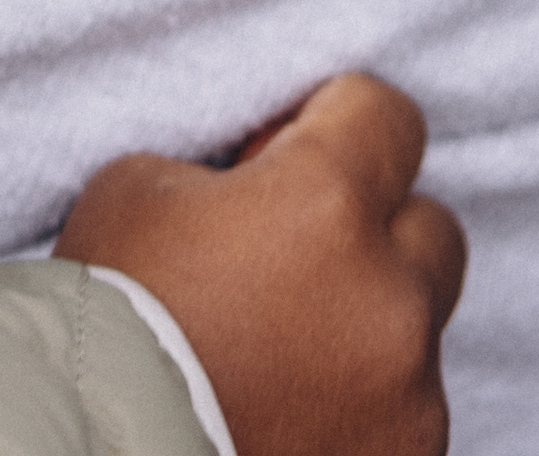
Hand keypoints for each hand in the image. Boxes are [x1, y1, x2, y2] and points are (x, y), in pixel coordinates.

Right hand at [56, 72, 466, 455]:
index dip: (340, 117)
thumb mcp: (137, 188)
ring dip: (361, 316)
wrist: (108, 440)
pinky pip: (404, 403)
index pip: (386, 116)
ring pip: (414, 325)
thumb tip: (260, 184)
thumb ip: (224, 172)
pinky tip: (287, 394)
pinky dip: (358, 393)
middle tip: (295, 244)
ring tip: (276, 340)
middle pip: (431, 226)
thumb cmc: (113, 310)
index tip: (299, 139)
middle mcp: (390, 295)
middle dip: (373, 224)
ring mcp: (412, 390)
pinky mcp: (410, 455)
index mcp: (324, 204)